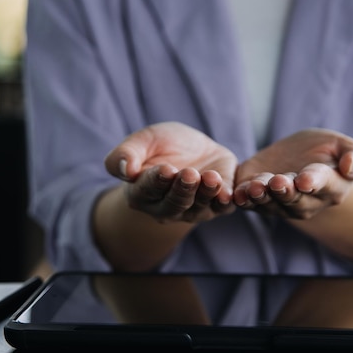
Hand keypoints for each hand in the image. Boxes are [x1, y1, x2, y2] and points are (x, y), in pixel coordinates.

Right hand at [104, 122, 237, 222]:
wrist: (193, 148)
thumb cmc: (162, 145)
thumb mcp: (143, 141)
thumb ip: (127, 153)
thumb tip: (125, 170)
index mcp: (141, 193)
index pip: (146, 190)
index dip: (155, 181)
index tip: (165, 169)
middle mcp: (166, 208)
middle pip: (174, 203)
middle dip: (182, 189)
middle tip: (189, 173)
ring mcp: (193, 210)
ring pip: (199, 207)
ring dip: (205, 193)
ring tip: (210, 177)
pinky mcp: (218, 204)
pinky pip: (222, 207)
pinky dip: (224, 201)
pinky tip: (227, 193)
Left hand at [234, 128, 352, 218]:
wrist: (299, 157)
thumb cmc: (328, 152)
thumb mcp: (345, 147)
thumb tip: (352, 166)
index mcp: (332, 188)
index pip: (325, 186)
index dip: (315, 182)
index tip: (306, 179)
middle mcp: (306, 202)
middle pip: (295, 199)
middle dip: (285, 191)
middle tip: (278, 182)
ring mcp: (281, 204)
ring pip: (270, 203)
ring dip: (262, 196)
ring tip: (255, 186)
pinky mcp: (257, 200)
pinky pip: (250, 202)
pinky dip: (243, 198)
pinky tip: (237, 192)